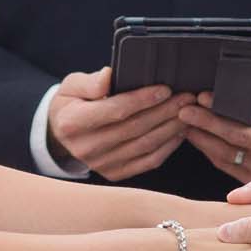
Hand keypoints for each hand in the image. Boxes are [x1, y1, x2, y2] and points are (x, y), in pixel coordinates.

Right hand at [48, 67, 191, 181]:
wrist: (61, 135)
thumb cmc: (71, 104)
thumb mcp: (71, 86)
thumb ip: (91, 82)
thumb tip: (109, 76)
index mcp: (73, 123)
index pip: (115, 110)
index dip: (143, 100)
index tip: (165, 89)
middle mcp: (87, 148)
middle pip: (135, 128)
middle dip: (165, 111)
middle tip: (187, 97)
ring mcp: (101, 164)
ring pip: (145, 145)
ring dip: (171, 128)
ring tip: (188, 111)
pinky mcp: (115, 174)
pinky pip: (148, 161)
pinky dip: (168, 146)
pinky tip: (179, 131)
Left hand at [179, 72, 250, 183]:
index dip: (227, 105)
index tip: (203, 95)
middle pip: (239, 136)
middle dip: (208, 122)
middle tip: (185, 110)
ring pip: (230, 154)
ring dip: (203, 138)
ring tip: (184, 123)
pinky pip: (229, 167)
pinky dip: (210, 152)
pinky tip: (196, 138)